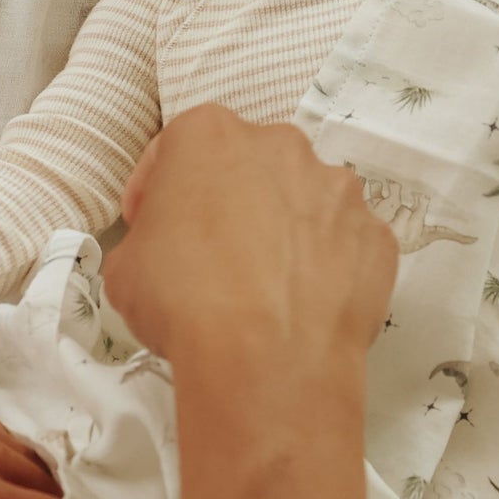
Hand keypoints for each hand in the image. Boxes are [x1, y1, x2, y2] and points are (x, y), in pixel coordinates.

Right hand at [108, 105, 397, 373]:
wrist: (263, 361)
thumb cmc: (187, 302)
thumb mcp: (123, 269)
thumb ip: (144, 240)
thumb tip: (158, 254)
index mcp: (210, 137)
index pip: (174, 149)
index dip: (156, 191)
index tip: (151, 222)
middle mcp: (281, 148)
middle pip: (247, 166)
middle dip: (227, 203)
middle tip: (207, 255)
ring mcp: (337, 190)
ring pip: (302, 200)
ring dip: (281, 230)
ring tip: (259, 285)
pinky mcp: (374, 237)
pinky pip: (343, 243)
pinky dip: (324, 265)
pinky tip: (298, 302)